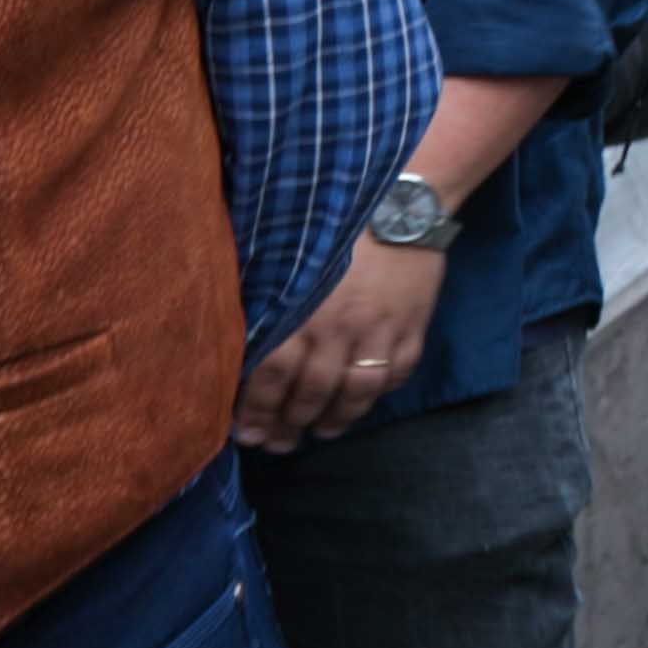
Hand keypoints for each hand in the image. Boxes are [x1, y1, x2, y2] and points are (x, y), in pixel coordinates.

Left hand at [235, 241, 443, 450]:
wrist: (404, 203)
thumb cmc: (334, 224)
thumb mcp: (288, 253)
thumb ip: (265, 294)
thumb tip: (233, 333)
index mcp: (302, 308)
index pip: (273, 373)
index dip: (257, 409)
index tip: (245, 433)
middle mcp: (341, 326)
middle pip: (312, 391)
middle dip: (290, 424)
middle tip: (277, 443)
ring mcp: (381, 330)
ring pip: (356, 391)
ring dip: (336, 419)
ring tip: (320, 432)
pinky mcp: (413, 329)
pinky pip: (395, 374)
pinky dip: (378, 395)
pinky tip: (360, 403)